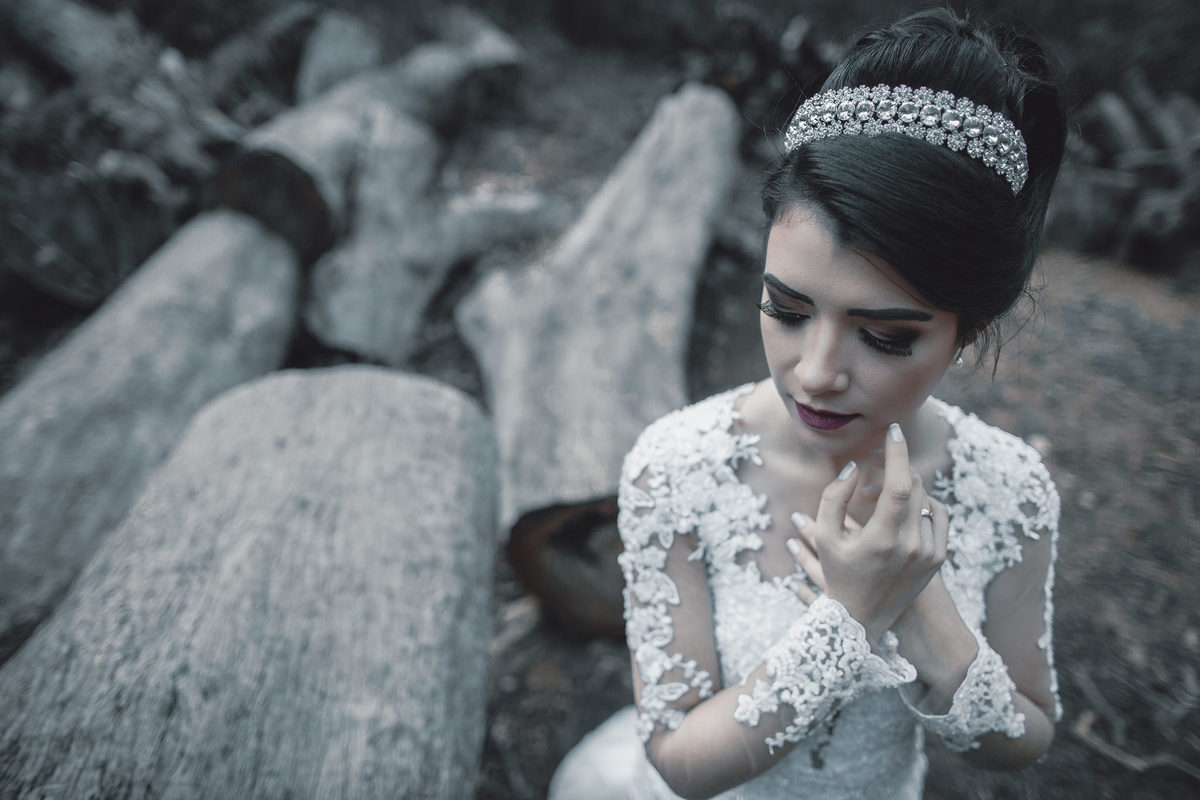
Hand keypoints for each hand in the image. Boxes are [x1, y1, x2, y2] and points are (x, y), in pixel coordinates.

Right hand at [785, 423, 947, 642]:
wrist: (864, 619)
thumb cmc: (839, 574)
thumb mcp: (825, 537)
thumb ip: (834, 498)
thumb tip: (854, 468)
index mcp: (882, 541)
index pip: (899, 485)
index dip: (898, 453)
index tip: (893, 431)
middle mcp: (911, 546)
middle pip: (913, 486)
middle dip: (897, 465)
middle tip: (877, 462)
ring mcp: (929, 553)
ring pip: (925, 498)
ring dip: (906, 484)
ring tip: (883, 490)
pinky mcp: (939, 558)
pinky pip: (938, 514)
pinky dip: (923, 502)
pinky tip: (904, 505)